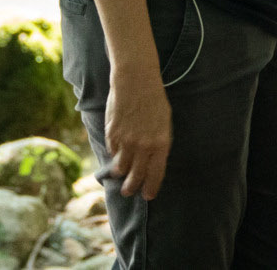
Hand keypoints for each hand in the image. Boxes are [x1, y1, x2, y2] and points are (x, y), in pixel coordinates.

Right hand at [102, 56, 171, 199]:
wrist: (136, 81)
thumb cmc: (154, 100)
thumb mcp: (164, 123)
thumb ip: (159, 144)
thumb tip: (152, 161)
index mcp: (161, 143)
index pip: (156, 174)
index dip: (151, 188)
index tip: (147, 195)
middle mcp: (144, 146)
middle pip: (136, 176)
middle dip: (132, 187)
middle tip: (129, 191)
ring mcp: (126, 141)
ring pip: (121, 168)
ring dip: (121, 174)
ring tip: (121, 176)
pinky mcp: (112, 135)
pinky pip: (113, 152)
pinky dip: (114, 154)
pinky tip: (116, 152)